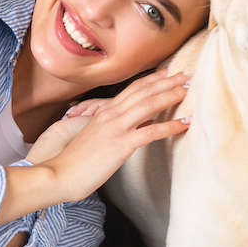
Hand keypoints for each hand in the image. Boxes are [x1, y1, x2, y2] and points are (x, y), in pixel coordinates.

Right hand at [37, 70, 191, 201]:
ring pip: (148, 104)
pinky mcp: (120, 145)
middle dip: (167, 81)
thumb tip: (140, 125)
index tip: (168, 73)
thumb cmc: (76, 161)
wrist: (59, 173)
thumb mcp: (96, 138)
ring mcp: (116, 128)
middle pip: (143, 91)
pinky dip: (170, 126)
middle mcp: (111, 115)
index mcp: (104, 112)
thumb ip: (116, 128)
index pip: (132, 89)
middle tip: (186, 74)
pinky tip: (185, 124)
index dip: (152, 80)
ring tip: (188, 90)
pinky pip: (150, 132)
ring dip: (170, 95)